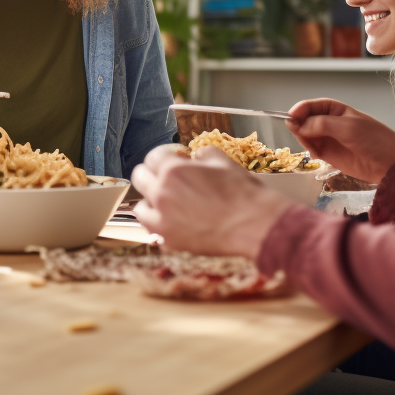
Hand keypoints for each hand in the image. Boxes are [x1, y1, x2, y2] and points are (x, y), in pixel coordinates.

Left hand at [131, 145, 292, 257]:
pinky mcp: (168, 239)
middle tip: (166, 179)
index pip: (152, 157)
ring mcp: (162, 219)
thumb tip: (194, 157)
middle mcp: (162, 193)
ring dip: (151, 201)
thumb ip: (202, 154)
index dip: (164, 157)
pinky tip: (169, 220)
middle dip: (152, 174)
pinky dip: (156, 223)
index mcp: (173, 170)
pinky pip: (150, 228)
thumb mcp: (223, 161)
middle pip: (140, 177)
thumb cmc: (242, 193)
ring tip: (167, 202)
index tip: (172, 161)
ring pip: (140, 206)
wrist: (255, 225)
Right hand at [285, 99, 394, 184]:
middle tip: (301, 134)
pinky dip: (309, 150)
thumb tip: (296, 124)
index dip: (299, 110)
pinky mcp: (328, 154)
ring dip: (303, 139)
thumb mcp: (347, 127)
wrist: (390, 164)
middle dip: (299, 125)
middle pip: (304, 120)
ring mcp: (327, 138)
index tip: (292, 118)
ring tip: (312, 147)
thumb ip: (321, 124)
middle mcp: (328, 122)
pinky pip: (311, 148)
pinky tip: (317, 154)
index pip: (310, 106)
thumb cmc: (374, 140)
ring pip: (305, 134)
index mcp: (334, 109)